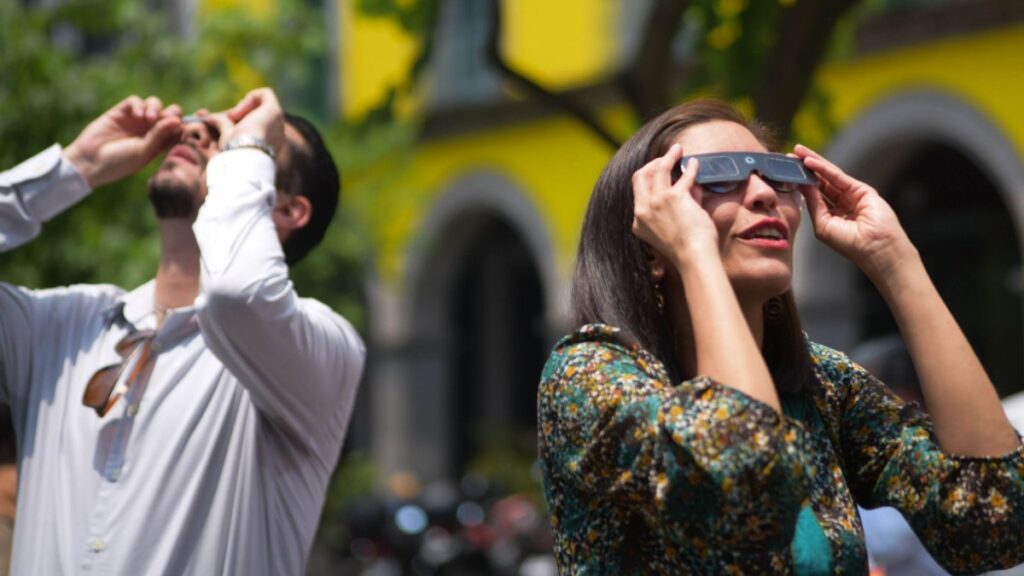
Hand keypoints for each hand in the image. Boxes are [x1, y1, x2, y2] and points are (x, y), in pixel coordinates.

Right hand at [64, 95, 182, 187]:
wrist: (91, 161)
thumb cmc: (120, 162)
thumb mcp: (144, 152)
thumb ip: (160, 135)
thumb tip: (177, 120)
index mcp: (160, 143)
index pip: (180, 130)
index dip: (189, 124)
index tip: (200, 119)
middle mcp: (150, 130)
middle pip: (170, 114)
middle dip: (174, 113)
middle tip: (170, 118)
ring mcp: (136, 120)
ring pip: (154, 104)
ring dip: (156, 108)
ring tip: (150, 119)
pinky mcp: (122, 112)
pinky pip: (135, 101)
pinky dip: (139, 105)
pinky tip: (137, 115)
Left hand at [219, 87, 284, 155]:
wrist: (245, 156)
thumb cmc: (236, 153)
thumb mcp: (227, 138)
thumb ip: (222, 125)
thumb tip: (209, 118)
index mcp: (268, 143)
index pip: (257, 124)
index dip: (241, 119)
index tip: (229, 125)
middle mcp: (277, 133)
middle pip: (260, 113)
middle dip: (242, 111)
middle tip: (229, 117)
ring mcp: (278, 122)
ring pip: (262, 104)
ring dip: (245, 106)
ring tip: (233, 116)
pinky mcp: (275, 111)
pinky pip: (265, 94)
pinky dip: (251, 96)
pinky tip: (241, 107)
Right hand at [631, 144, 717, 266]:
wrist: (693, 257)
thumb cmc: (686, 249)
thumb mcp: (670, 227)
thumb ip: (675, 205)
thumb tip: (689, 183)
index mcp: (638, 221)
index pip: (638, 192)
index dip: (649, 178)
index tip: (660, 171)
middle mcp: (643, 209)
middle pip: (640, 175)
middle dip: (652, 163)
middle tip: (666, 157)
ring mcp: (656, 202)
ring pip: (657, 168)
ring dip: (668, 156)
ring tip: (678, 149)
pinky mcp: (673, 197)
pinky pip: (683, 175)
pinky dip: (690, 167)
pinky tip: (695, 163)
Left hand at [795, 144, 914, 278]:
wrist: (875, 248)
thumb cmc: (849, 243)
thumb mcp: (823, 224)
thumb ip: (813, 204)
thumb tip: (803, 186)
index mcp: (830, 215)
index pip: (812, 194)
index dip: (799, 182)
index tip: (785, 171)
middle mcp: (840, 203)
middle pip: (819, 181)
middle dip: (805, 168)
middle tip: (790, 155)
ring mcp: (851, 195)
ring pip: (828, 176)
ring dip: (813, 163)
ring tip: (797, 152)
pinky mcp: (861, 189)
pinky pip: (838, 176)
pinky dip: (824, 168)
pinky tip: (810, 161)